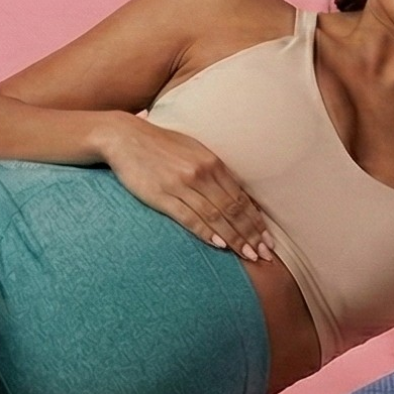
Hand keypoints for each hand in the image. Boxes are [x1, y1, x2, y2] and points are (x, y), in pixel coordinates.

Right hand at [98, 115, 271, 260]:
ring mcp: (182, 185)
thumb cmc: (160, 145)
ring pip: (216, 216)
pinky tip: (220, 245)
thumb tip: (234, 194)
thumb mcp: (193, 150)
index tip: (267, 239)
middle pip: (233, 209)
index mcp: (212, 162)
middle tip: (265, 254)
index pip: (241, 197)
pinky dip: (207, 233)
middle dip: (251, 234)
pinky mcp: (162, 196)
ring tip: (248, 255)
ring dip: (234, 238)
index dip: (256, 220)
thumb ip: (214, 170)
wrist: (125, 138)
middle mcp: (201, 173)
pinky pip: (190, 218)